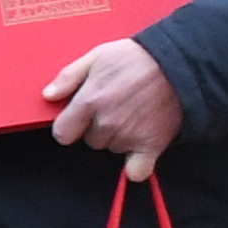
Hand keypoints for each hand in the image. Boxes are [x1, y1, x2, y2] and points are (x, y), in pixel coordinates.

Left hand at [40, 34, 184, 176]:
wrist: (179, 65)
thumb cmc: (136, 58)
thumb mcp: (96, 56)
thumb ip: (68, 77)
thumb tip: (48, 96)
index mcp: (89, 101)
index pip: (62, 133)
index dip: (69, 126)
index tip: (79, 118)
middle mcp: (106, 123)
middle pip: (89, 141)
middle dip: (96, 127)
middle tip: (114, 108)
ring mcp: (129, 136)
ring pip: (111, 149)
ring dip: (117, 138)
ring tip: (132, 115)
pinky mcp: (151, 145)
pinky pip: (136, 171)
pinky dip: (136, 166)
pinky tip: (139, 153)